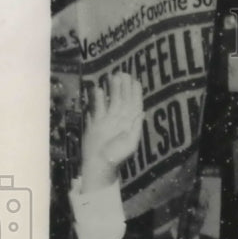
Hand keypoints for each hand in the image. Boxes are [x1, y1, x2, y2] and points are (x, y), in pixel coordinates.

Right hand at [81, 72, 143, 191]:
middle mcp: (120, 120)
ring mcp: (108, 121)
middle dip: (124, 87)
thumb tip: (141, 112)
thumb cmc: (117, 157)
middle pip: (123, 100)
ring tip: (113, 76)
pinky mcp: (97, 123)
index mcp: (130, 124)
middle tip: (123, 73)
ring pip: (111, 101)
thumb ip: (135, 129)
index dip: (135, 93)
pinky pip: (98, 107)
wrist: (100, 165)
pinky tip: (97, 89)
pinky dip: (97, 98)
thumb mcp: (130, 144)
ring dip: (112, 89)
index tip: (135, 80)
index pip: (134, 105)